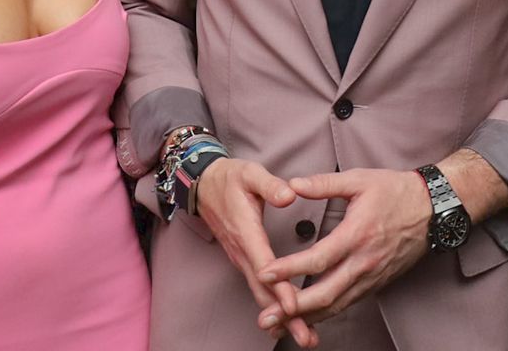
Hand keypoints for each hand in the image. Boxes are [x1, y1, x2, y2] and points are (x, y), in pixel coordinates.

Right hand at [195, 158, 317, 347]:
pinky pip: (258, 287)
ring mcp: (241, 258)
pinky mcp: (243, 260)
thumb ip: (270, 184)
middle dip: (285, 315)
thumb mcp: (249, 173)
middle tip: (305, 337)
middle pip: (263, 289)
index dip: (280, 287)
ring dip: (280, 316)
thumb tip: (289, 195)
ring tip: (304, 336)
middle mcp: (242, 252)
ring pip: (261, 292)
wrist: (202, 184)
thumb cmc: (230, 178)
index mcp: (246, 231)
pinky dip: (273, 306)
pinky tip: (287, 320)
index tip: (295, 306)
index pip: (265, 264)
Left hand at [256, 168, 430, 328]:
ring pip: (336, 305)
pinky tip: (308, 318)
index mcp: (357, 235)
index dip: (289, 270)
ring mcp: (372, 277)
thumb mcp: (360, 179)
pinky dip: (326, 314)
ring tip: (279, 326)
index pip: (318, 260)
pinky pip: (348, 303)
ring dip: (307, 318)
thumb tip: (292, 185)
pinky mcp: (376, 283)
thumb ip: (324, 184)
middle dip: (292, 308)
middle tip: (266, 317)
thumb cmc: (395, 191)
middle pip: (325, 293)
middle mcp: (364, 262)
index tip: (264, 273)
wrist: (433, 209)